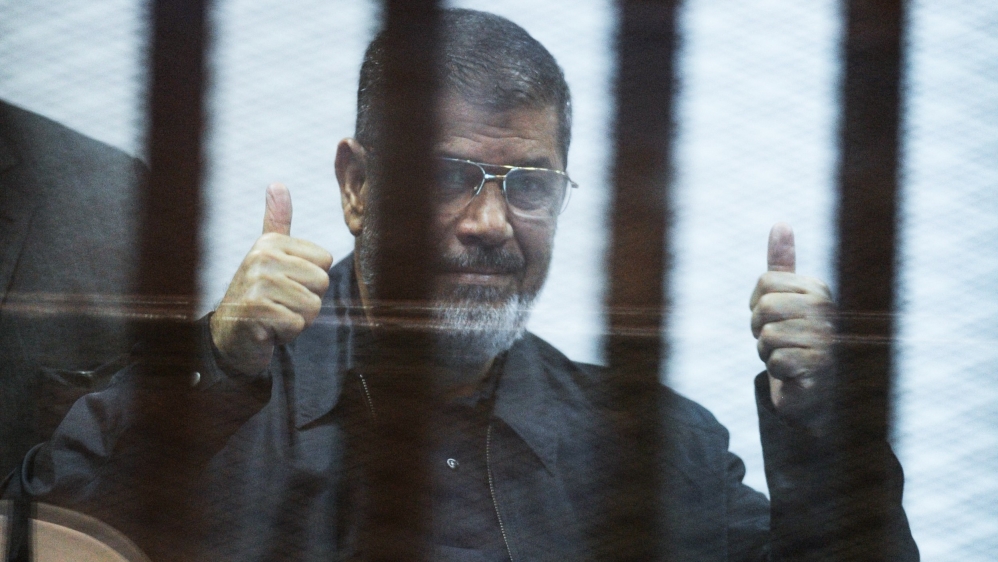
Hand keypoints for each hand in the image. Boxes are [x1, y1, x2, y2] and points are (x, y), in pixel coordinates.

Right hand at [209, 184, 332, 375]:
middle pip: (322, 283)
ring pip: (312, 306)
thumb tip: (277, 184)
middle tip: (281, 304)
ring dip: (298, 319)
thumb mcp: (268, 254)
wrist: (231, 335)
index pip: (325, 261)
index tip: (287, 285)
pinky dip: (287, 334)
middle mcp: (262, 258)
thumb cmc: (259, 294)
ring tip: (275, 316)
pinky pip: (298, 324)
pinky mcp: (256, 311)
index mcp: (270, 243)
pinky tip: (268, 330)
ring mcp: (257, 283)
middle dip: (307, 302)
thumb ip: (277, 221)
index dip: (312, 281)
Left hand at [750, 223, 834, 421]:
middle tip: (780, 341)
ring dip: (768, 353)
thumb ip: (782, 264)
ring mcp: (827, 338)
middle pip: (763, 309)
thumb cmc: (794, 338)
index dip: (757, 306)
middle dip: (760, 330)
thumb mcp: (785, 298)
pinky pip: (776, 363)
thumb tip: (780, 224)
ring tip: (788, 356)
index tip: (774, 318)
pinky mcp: (821, 367)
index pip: (764, 284)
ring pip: (766, 337)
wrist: (811, 386)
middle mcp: (827, 309)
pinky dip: (778, 371)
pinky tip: (794, 373)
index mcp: (817, 288)